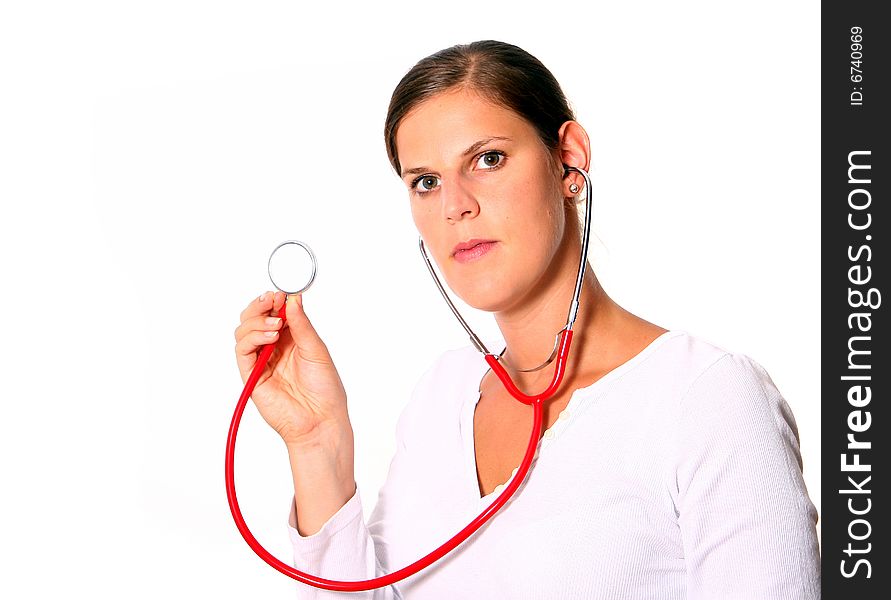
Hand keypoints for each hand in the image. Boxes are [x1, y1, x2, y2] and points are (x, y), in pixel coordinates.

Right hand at [234, 291, 350, 446]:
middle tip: (272, 301)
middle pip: (254, 318)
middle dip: (260, 306)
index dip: (274, 301)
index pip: (274, 312)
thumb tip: (293, 300)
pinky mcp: (251, 375)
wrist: (320, 419)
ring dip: (256, 321)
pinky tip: (269, 337)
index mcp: (292, 339)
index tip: (280, 294)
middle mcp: (274, 348)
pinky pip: (242, 351)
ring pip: (244, 331)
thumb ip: (302, 325)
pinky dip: (252, 338)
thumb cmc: (324, 389)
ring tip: (275, 326)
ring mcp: (261, 361)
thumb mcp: (316, 349)